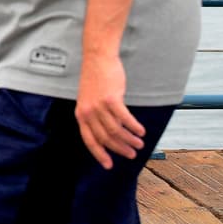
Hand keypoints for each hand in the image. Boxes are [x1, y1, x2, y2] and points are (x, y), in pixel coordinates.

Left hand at [75, 52, 145, 168]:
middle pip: (105, 138)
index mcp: (80, 115)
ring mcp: (99, 106)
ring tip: (139, 143)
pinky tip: (141, 131)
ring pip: (116, 130)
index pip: (89, 140)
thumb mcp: (89, 100)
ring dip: (130, 139)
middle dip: (120, 149)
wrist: (97, 58)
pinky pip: (125, 119)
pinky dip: (134, 127)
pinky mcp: (111, 99)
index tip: (109, 165)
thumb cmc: (96, 79)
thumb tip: (109, 134)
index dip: (99, 154)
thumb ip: (95, 116)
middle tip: (132, 154)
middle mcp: (88, 112)